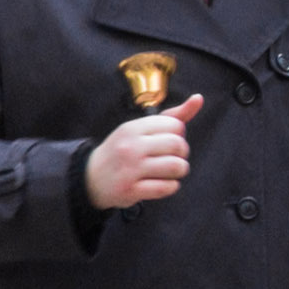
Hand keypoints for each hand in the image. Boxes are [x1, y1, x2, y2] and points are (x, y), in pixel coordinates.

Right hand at [86, 91, 203, 210]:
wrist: (90, 177)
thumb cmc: (122, 150)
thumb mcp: (140, 129)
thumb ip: (171, 116)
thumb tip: (199, 99)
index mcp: (133, 128)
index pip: (174, 125)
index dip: (178, 134)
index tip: (168, 141)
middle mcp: (131, 147)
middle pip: (177, 145)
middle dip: (182, 153)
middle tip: (173, 157)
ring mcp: (131, 170)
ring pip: (176, 167)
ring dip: (179, 171)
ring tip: (170, 171)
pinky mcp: (132, 190)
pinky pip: (167, 188)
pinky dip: (171, 186)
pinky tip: (162, 184)